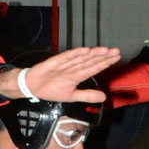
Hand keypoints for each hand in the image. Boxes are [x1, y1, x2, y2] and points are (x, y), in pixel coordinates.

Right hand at [0, 47, 120, 103]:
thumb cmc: (51, 90)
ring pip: (81, 58)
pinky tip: (84, 50)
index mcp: (77, 75)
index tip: (117, 57)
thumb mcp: (71, 96)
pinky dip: (74, 54)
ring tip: (105, 50)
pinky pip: (65, 58)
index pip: (94, 67)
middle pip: (90, 61)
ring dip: (93, 54)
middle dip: (103, 56)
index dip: (105, 63)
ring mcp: (64, 64)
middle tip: (116, 51)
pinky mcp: (54, 62)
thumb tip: (104, 98)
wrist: (31, 88)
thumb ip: (87, 95)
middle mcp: (73, 67)